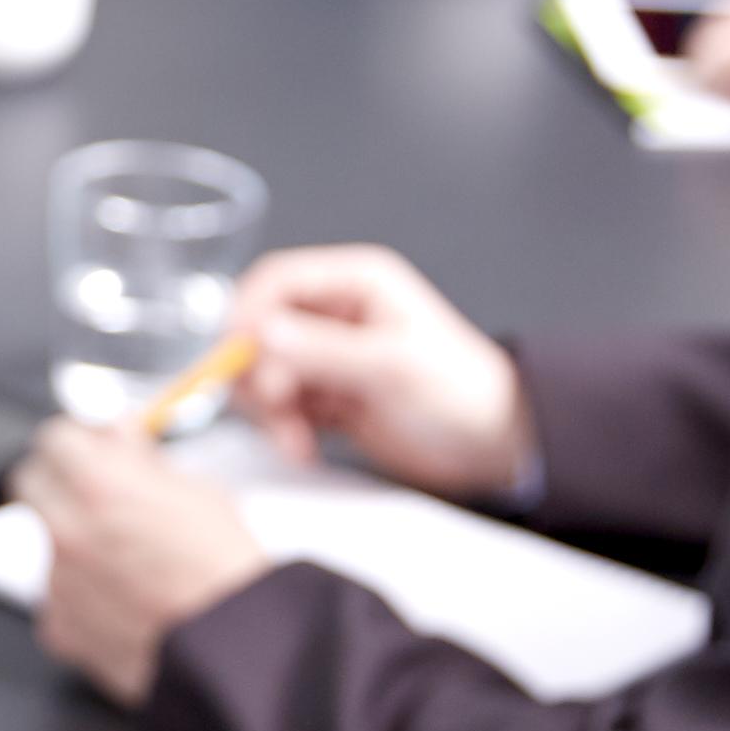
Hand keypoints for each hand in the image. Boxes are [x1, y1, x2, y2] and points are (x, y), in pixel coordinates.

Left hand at [15, 417, 278, 707]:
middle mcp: (67, 529)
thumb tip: (119, 437)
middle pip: (32, 485)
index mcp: (97, 485)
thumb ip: (141, 458)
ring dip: (78, 545)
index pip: (53, 439)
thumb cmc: (225, 573)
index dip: (78, 441)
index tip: (91, 448)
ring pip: (51, 546)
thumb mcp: (196, 490)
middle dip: (60, 482)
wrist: (234, 647)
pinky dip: (84, 599)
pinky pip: (59, 601)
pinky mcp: (61, 628)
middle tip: (98, 494)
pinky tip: (125, 603)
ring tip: (132, 565)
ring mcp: (58, 582)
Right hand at [218, 245, 532, 497]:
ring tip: (295, 441)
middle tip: (277, 409)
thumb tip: (261, 334)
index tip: (236, 358)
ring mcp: (329, 357)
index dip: (247, 316)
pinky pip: (283, 407)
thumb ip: (324, 350)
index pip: (278, 281)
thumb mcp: (391, 367)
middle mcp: (336, 313)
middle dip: (260, 374)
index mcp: (356, 284)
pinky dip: (284, 430)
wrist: (493, 447)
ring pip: (266, 373)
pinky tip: (303, 450)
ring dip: (269, 410)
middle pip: (262, 330)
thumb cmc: (460, 393)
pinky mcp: (328, 397)